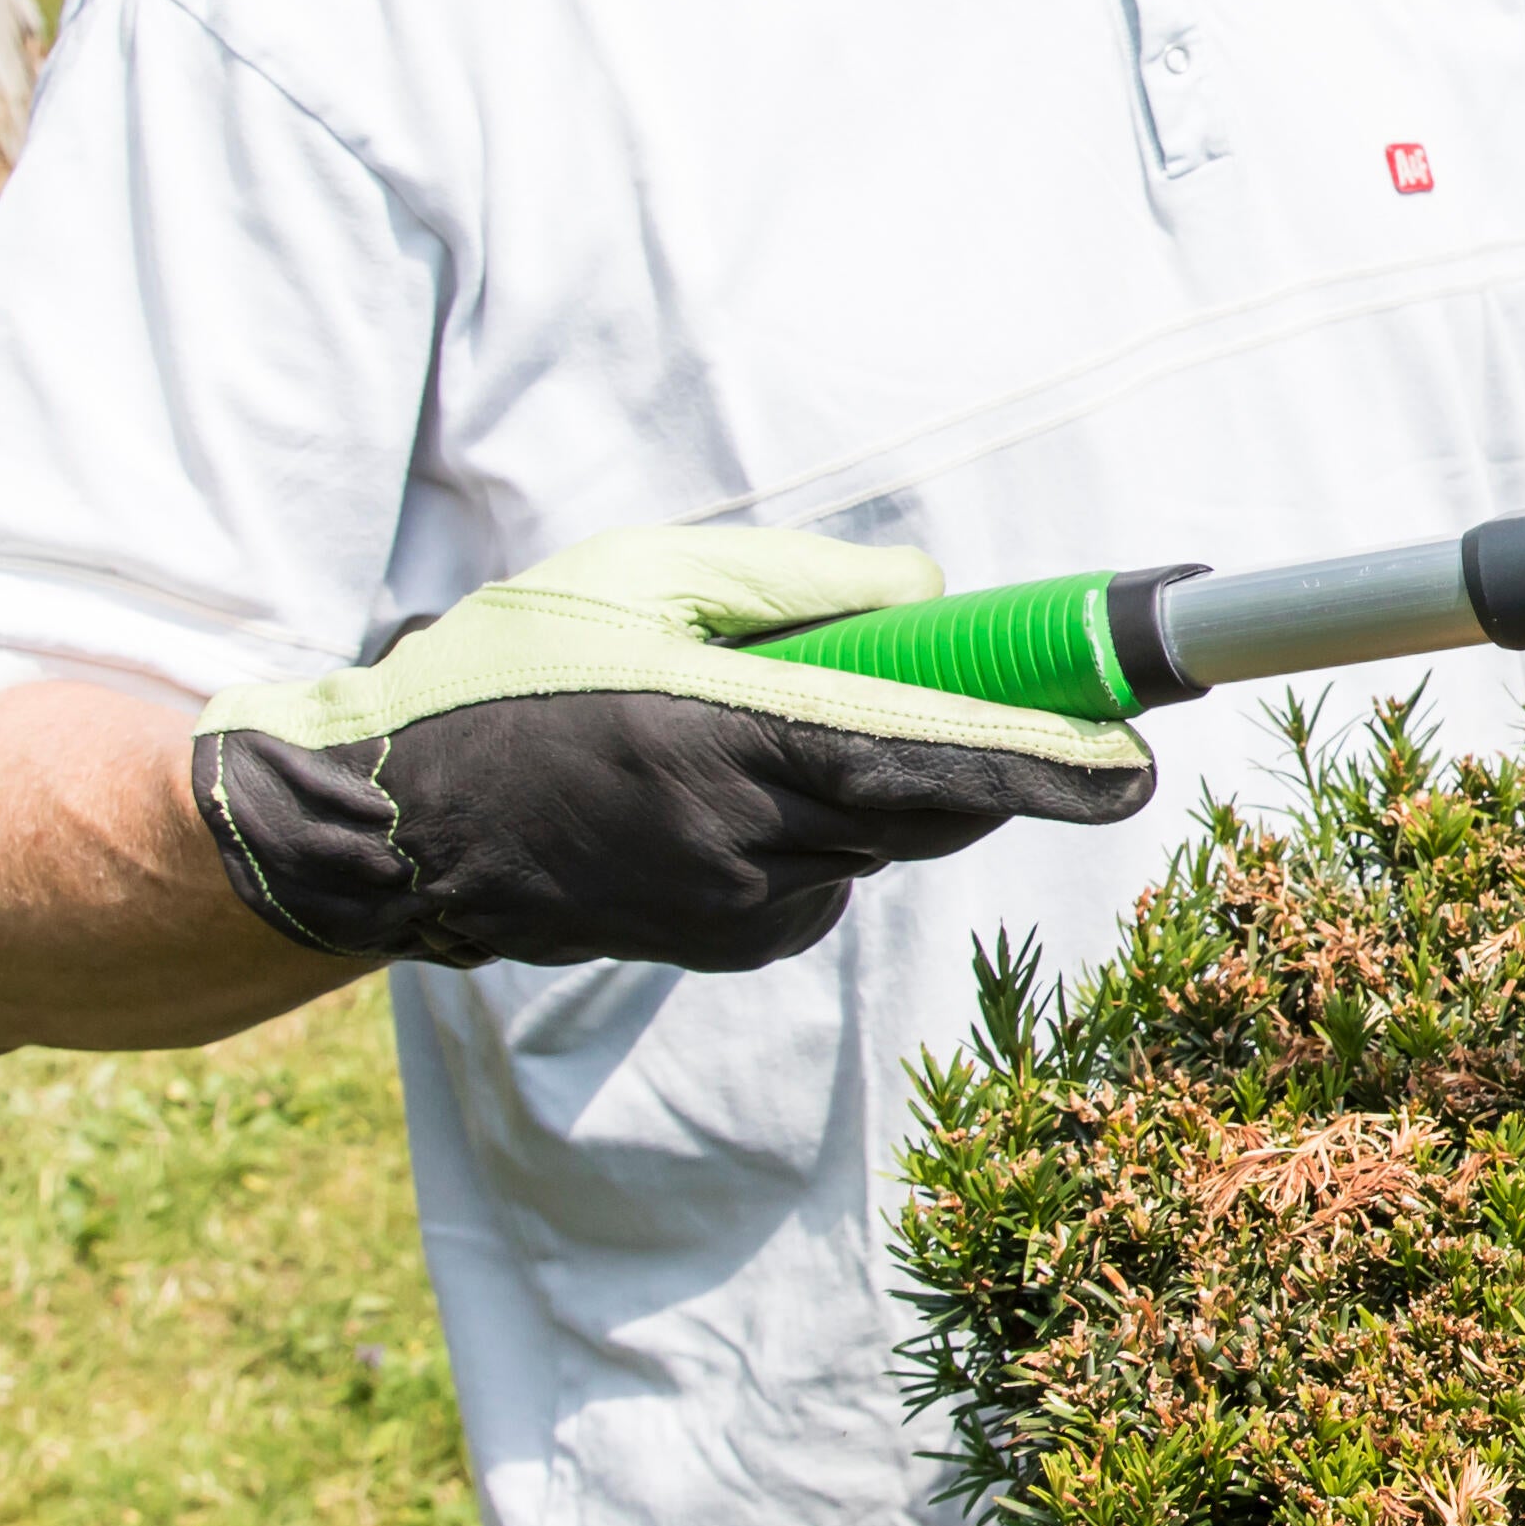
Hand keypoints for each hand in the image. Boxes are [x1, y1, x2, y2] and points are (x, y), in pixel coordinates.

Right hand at [187, 528, 1157, 972]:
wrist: (388, 826)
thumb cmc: (506, 674)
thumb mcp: (640, 580)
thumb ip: (799, 586)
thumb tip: (933, 598)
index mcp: (728, 746)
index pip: (926, 764)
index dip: (1043, 766)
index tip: (1136, 763)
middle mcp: (746, 847)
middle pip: (930, 808)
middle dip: (984, 754)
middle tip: (1028, 697)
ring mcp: (738, 911)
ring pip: (879, 840)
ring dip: (881, 782)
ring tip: (764, 719)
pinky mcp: (727, 945)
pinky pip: (828, 875)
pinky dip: (822, 824)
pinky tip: (730, 785)